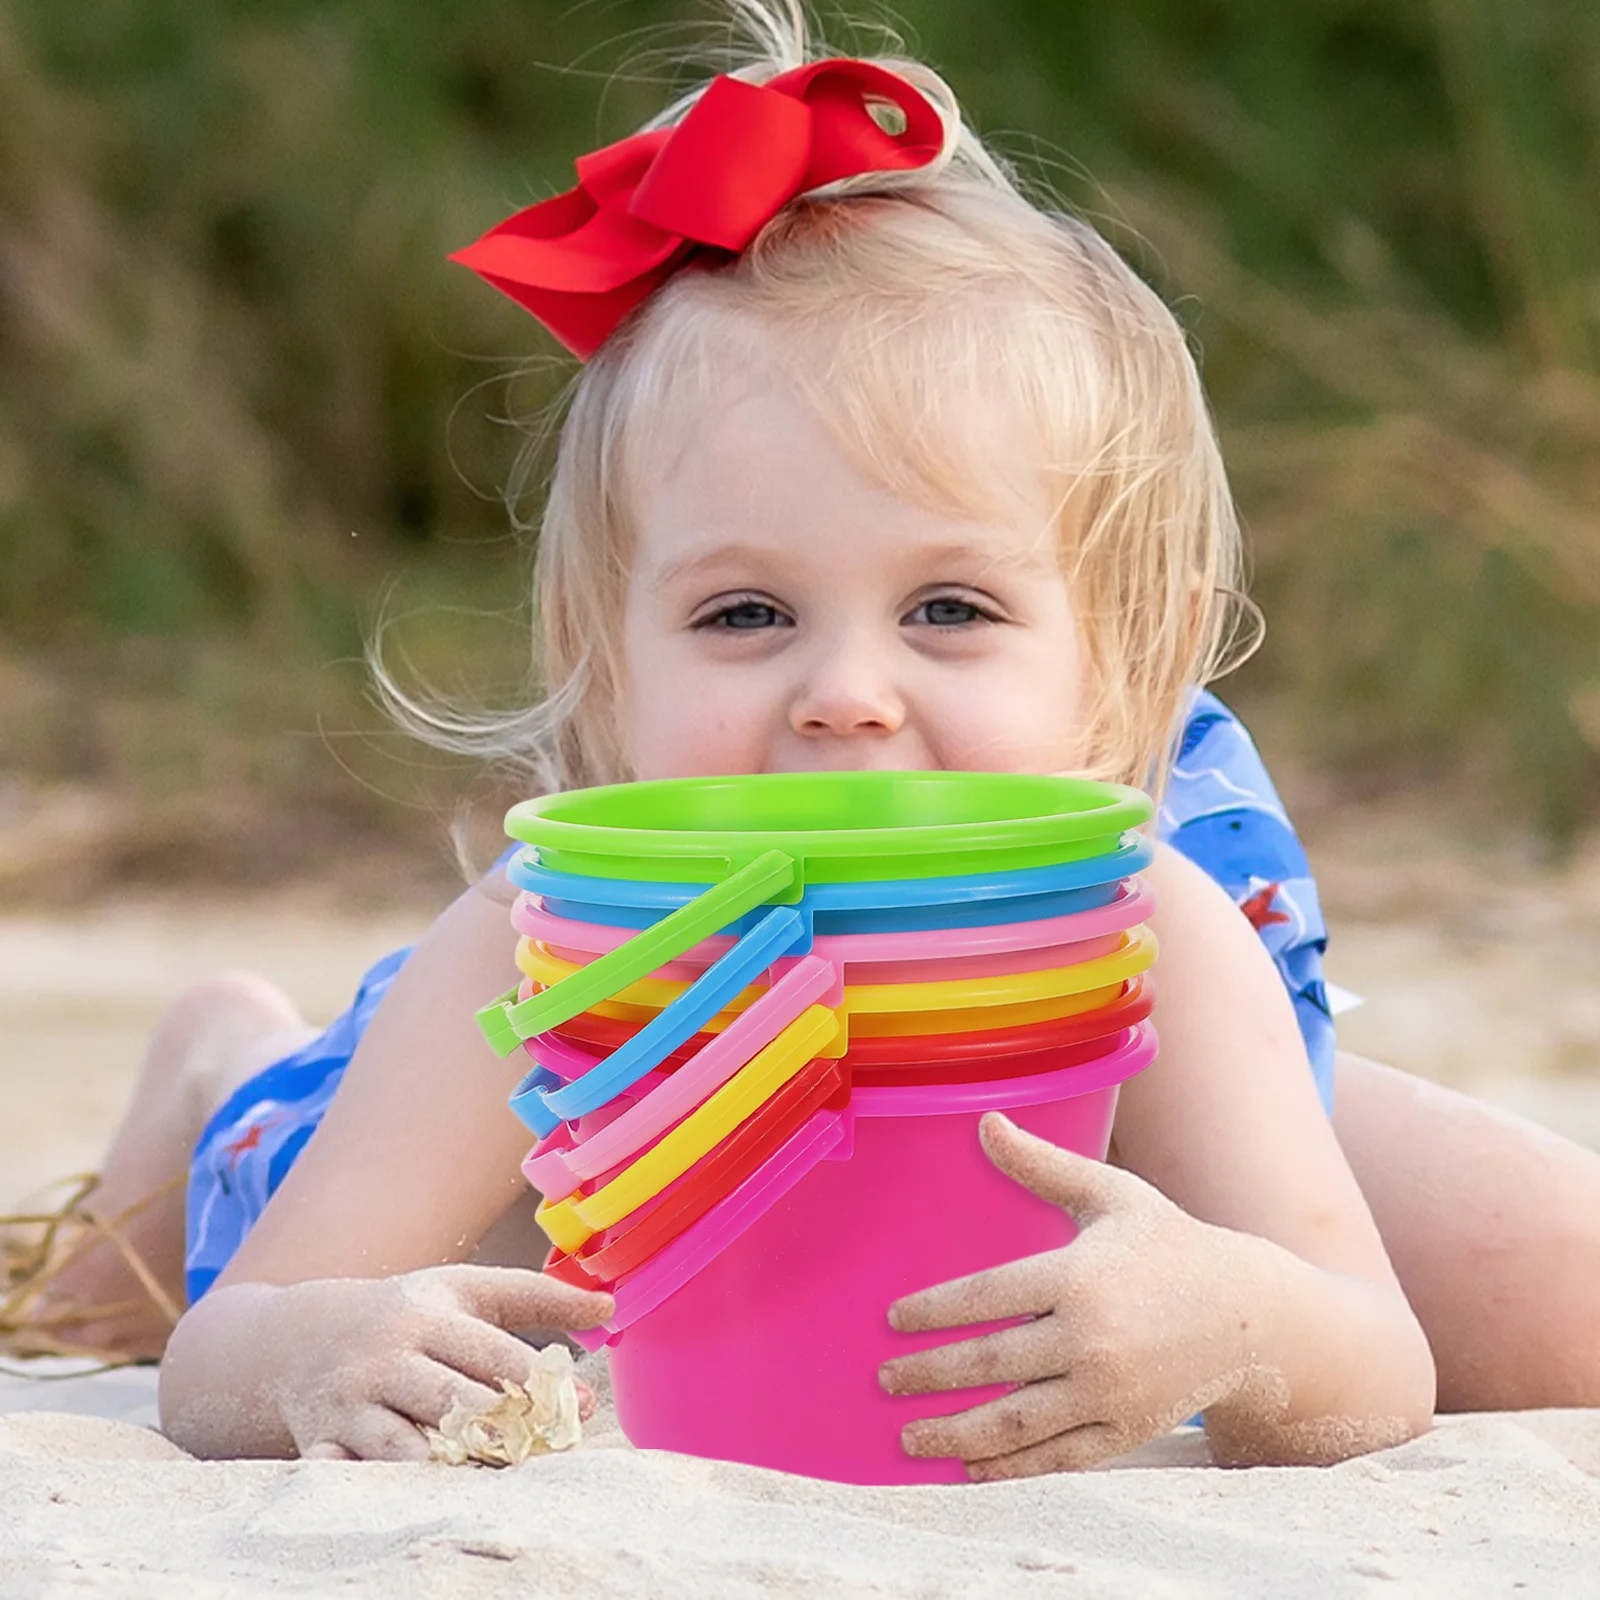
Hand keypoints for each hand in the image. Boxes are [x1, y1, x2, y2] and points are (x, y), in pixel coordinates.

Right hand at [244, 1266, 612, 1460]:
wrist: (299, 1340)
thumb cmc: (409, 1315)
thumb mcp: (467, 1291)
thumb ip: (538, 1298)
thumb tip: (610, 1307)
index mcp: (426, 1318)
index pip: (491, 1352)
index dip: (541, 1382)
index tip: (586, 1409)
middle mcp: (385, 1359)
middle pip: (453, 1403)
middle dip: (505, 1433)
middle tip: (548, 1453)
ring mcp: (350, 1406)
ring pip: (407, 1450)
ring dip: (454, 1471)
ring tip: (499, 1483)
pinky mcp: (323, 1445)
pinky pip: (354, 1478)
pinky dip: (385, 1492)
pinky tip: (425, 1502)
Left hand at [877, 1113, 1256, 1479]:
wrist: (1251, 1318)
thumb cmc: (1168, 1246)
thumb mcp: (1109, 1196)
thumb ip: (1041, 1164)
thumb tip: (984, 1121)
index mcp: (1079, 1275)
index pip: (986, 1295)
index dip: (933, 1310)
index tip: (893, 1320)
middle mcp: (1091, 1338)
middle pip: (989, 1363)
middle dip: (928, 1375)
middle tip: (885, 1379)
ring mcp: (1109, 1393)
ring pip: (1014, 1423)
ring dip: (955, 1434)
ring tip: (910, 1438)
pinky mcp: (1125, 1432)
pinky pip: (1055, 1457)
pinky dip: (1008, 1469)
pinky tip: (969, 1469)